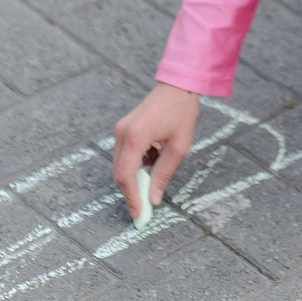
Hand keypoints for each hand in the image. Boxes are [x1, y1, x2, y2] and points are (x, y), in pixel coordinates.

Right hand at [110, 82, 199, 220]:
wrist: (178, 86)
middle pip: (120, 172)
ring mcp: (121, 129)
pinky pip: (125, 154)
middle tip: (144, 207)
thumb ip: (163, 173)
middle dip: (131, 191)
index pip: (125, 175)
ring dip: (135, 176)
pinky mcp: (123, 128)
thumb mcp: (178, 147)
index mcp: (135, 137)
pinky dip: (136, 164)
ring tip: (155, 177)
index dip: (131, 197)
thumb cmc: (182, 113)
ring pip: (121, 164)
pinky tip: (154, 159)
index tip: (138, 214)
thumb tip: (153, 199)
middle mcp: (122, 133)